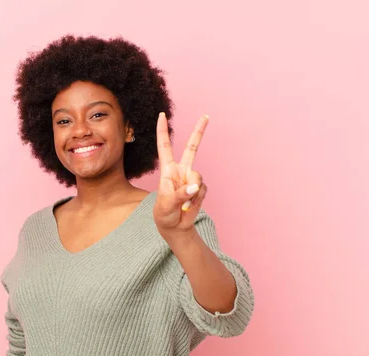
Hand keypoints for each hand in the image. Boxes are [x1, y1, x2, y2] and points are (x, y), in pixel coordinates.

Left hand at [153, 112, 208, 234]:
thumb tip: (195, 186)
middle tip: (206, 116)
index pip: (165, 146)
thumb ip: (181, 194)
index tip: (161, 115)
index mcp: (167, 170)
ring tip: (184, 202)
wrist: (174, 227)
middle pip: (192, 148)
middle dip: (199, 132)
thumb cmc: (164, 213)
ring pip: (198, 176)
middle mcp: (180, 171)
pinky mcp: (200, 188)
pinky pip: (203, 189)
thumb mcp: (167, 204)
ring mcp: (191, 179)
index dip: (162, 131)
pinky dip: (197, 198)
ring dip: (193, 190)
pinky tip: (190, 205)